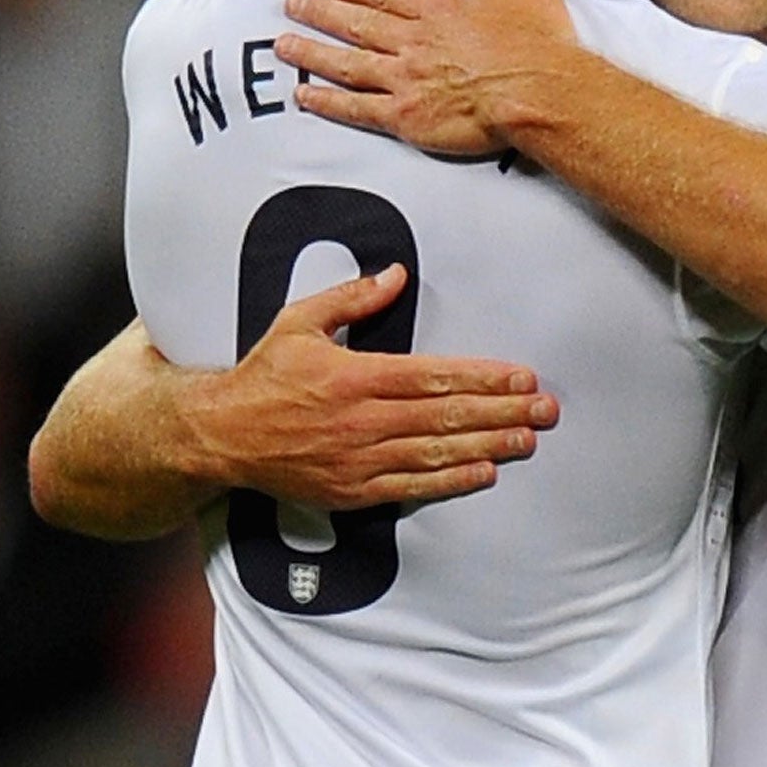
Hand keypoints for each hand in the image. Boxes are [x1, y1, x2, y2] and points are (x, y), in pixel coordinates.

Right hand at [193, 263, 558, 507]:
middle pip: (445, 417)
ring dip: (487, 447)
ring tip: (527, 441)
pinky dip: (450, 482)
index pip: (433, 377)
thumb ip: (352, 298)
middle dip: (501, 412)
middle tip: (544, 410)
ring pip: (435, 453)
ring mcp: (358, 459)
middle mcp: (361, 420)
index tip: (520, 377)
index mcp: (354, 376)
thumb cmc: (263, 376)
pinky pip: (410, 488)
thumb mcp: (300, 322)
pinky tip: (484, 474)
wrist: (221, 434)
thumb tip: (396, 275)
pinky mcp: (352, 490)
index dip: (483, 378)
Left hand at [276, 0, 577, 154]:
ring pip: (346, 62)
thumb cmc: (539, 43)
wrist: (539, 91)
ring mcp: (405, 78)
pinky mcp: (405, 117)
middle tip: (292, 3)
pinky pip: (356, 108)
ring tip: (285, 44)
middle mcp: (414, 40)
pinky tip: (304, 95)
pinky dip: (326, 101)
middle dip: (319, 11)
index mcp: (439, 9)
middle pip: (356, 22)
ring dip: (312, 52)